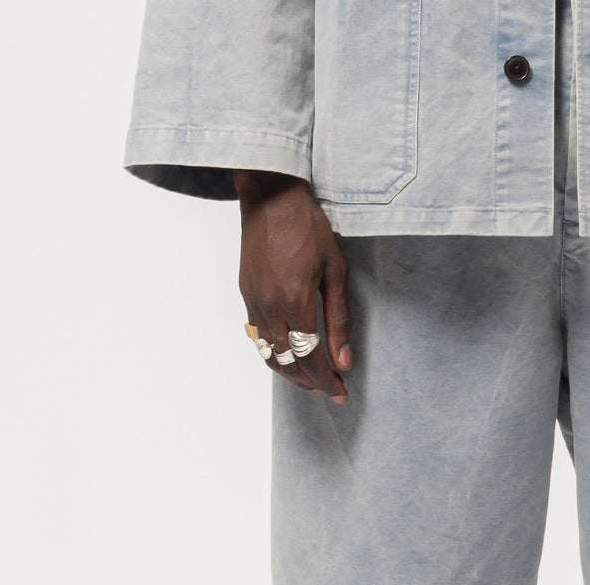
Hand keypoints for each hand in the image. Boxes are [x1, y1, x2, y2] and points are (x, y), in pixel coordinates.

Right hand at [234, 170, 352, 402]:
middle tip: (331, 389)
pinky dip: (273, 354)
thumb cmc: (308, 227)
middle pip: (288, 363)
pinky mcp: (245, 294)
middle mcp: (270, 309)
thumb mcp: (336, 269)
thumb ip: (339, 317)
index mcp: (296, 303)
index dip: (326, 381)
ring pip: (269, 355)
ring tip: (311, 379)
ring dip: (290, 372)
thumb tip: (344, 359)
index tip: (340, 392)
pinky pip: (257, 337)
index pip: (310, 359)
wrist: (271, 197)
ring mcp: (254, 303)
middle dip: (310, 383)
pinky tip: (287, 354)